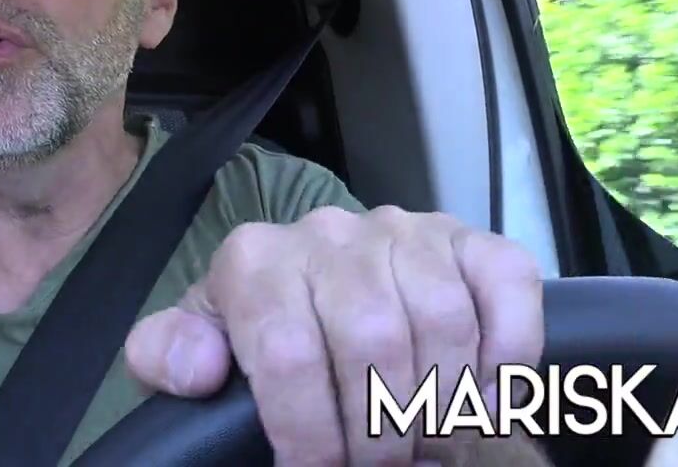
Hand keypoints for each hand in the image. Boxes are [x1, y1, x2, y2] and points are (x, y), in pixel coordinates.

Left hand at [123, 207, 543, 465]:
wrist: (306, 285)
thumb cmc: (255, 334)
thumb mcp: (198, 346)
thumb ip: (169, 354)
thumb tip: (199, 367)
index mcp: (255, 262)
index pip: (288, 350)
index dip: (309, 430)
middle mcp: (330, 234)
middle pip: (373, 338)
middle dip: (381, 429)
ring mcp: (404, 232)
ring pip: (442, 318)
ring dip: (443, 402)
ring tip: (427, 444)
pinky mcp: (467, 240)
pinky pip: (506, 283)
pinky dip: (509, 351)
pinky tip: (486, 399)